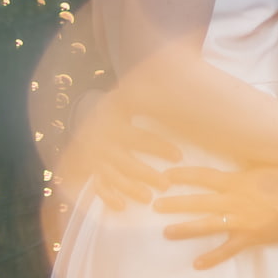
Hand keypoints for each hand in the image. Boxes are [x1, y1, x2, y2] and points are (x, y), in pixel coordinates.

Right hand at [57, 88, 181, 209]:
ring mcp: (97, 156)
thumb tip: (186, 72)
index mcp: (116, 120)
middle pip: (126, 160)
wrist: (91, 115)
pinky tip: (121, 205)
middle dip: (146, 173)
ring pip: (113, 175)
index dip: (158, 147)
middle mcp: (105, 140)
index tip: (179, 156)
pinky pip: (98, 185)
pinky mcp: (91, 169)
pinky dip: (107, 196)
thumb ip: (154, 92)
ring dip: (129, 187)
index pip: (139, 136)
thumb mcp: (133, 95)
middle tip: (165, 184)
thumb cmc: (124, 106)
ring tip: (148, 197)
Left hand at [154, 165, 277, 268]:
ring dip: (185, 228)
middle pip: (198, 200)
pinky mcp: (248, 237)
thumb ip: (243, 173)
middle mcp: (232, 200)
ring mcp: (239, 220)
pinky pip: (227, 249)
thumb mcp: (261, 169)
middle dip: (175, 203)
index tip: (166, 175)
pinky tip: (197, 264)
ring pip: (206, 225)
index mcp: (235, 181)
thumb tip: (231, 171)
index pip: (203, 175)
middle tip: (155, 205)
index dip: (183, 175)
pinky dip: (212, 257)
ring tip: (167, 232)